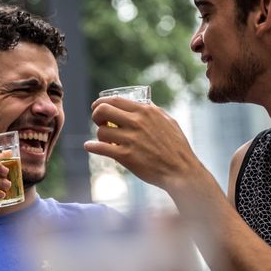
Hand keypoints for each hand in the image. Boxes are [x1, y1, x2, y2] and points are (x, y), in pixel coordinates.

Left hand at [85, 97, 203, 191]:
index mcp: (146, 111)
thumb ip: (153, 112)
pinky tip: (89, 147)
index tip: (97, 107)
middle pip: (102, 111)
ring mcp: (130, 139)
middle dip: (96, 116)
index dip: (101, 103)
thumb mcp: (168, 121)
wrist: (181, 170)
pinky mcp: (126, 156)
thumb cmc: (177, 147)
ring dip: (100, 136)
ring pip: (101, 131)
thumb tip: (141, 104)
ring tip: (106, 141)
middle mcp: (137, 122)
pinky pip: (101, 148)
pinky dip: (92, 147)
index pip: (114, 100)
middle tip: (99, 122)